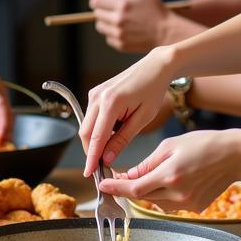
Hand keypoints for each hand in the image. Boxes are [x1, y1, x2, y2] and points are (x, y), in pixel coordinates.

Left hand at [0, 65, 12, 139]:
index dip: (3, 124)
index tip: (1, 139)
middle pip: (6, 107)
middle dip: (7, 128)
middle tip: (2, 146)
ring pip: (7, 107)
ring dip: (7, 124)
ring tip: (2, 142)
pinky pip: (3, 105)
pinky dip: (3, 119)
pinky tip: (0, 132)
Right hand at [79, 47, 174, 174]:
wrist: (155, 67)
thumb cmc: (153, 90)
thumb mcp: (143, 118)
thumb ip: (123, 139)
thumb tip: (107, 157)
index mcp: (111, 103)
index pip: (96, 138)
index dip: (91, 158)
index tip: (89, 173)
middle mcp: (98, 97)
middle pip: (85, 133)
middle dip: (91, 151)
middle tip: (102, 167)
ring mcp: (94, 93)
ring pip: (87, 126)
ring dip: (96, 140)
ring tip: (112, 149)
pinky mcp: (95, 93)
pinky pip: (92, 117)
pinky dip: (98, 129)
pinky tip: (113, 132)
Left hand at [89, 0, 170, 52]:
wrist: (167, 32)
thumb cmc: (155, 9)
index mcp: (122, 5)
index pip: (96, 0)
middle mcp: (117, 21)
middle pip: (97, 13)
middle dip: (104, 8)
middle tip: (118, 7)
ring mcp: (118, 35)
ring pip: (100, 26)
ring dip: (107, 21)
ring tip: (122, 18)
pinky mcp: (121, 45)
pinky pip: (108, 37)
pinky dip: (113, 33)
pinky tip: (126, 29)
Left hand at [97, 129, 240, 207]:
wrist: (235, 156)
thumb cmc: (204, 144)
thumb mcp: (171, 146)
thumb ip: (148, 164)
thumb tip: (129, 175)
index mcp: (170, 175)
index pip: (134, 189)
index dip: (116, 189)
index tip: (102, 187)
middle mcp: (178, 194)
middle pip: (143, 197)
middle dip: (129, 187)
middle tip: (122, 176)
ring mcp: (188, 204)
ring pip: (156, 201)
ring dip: (149, 190)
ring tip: (158, 172)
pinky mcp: (196, 207)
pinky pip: (172, 203)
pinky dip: (166, 193)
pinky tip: (177, 178)